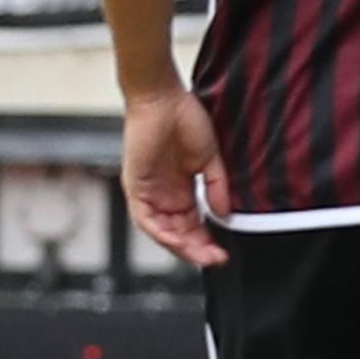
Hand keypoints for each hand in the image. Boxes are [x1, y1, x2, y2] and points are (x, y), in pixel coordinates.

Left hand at [119, 82, 232, 268]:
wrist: (163, 99)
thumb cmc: (185, 120)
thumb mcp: (209, 159)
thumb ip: (216, 187)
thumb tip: (224, 214)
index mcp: (180, 190)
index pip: (193, 225)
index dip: (208, 240)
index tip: (224, 252)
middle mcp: (163, 196)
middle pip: (179, 233)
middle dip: (197, 249)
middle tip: (216, 259)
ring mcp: (148, 193)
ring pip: (162, 231)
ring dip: (181, 246)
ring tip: (202, 256)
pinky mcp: (135, 188)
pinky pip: (145, 219)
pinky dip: (160, 232)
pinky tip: (177, 242)